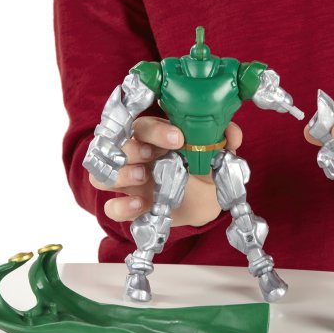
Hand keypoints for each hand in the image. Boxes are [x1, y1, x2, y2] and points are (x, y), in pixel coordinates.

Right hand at [89, 116, 242, 226]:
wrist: (201, 202)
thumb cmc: (201, 170)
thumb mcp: (215, 156)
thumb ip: (222, 142)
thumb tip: (232, 134)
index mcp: (154, 138)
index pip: (144, 125)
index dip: (157, 130)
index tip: (179, 138)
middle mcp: (135, 156)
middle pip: (116, 145)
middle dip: (133, 148)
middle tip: (154, 154)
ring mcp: (128, 182)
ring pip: (101, 174)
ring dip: (120, 173)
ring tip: (144, 177)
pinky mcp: (128, 206)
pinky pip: (110, 207)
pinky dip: (121, 207)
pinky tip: (141, 206)